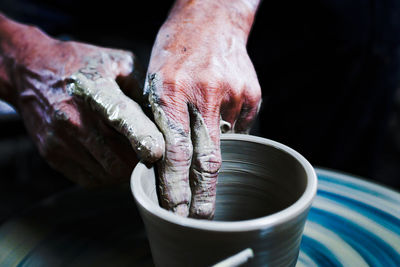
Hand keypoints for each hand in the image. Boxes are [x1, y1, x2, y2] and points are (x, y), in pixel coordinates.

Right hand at [1, 22, 163, 185]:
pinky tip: (110, 158)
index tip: (157, 152)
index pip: (122, 119)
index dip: (142, 138)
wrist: (31, 72)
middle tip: (148, 152)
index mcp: (95, 91)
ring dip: (125, 170)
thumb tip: (161, 116)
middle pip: (119, 158)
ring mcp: (62, 141)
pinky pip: (91, 180)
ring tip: (128, 153)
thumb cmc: (79, 64)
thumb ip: (141, 87)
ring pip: (107, 174)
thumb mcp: (116, 61)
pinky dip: (107, 175)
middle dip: (140, 161)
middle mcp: (75, 119)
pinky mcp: (53, 156)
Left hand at [145, 0, 260, 217]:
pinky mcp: (251, 97)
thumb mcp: (156, 81)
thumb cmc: (175, 51)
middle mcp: (204, 95)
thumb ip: (163, 122)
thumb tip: (170, 162)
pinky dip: (225, 131)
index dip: (175, 188)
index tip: (174, 212)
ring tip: (207, 145)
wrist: (212, 18)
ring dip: (213, 156)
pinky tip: (218, 112)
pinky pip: (238, 129)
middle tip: (199, 219)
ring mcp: (232, 96)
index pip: (174, 153)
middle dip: (203, 196)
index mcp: (171, 92)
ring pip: (224, 147)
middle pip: (207, 161)